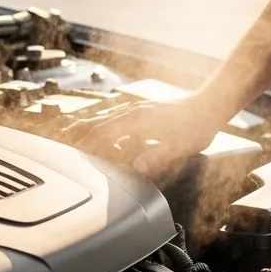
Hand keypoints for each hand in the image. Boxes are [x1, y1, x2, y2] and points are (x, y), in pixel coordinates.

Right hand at [61, 96, 222, 175]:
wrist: (211, 103)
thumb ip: (158, 156)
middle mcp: (134, 113)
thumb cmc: (197, 125)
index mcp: (138, 121)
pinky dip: (102, 123)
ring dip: (88, 125)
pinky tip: (103, 130)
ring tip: (73, 132)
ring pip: (105, 117)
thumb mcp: (180, 146)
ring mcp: (138, 110)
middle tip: (59, 137)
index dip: (86, 141)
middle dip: (78, 130)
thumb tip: (138, 168)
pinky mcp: (144, 111)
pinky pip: (115, 117)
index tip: (71, 150)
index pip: (104, 131)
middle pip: (98, 121)